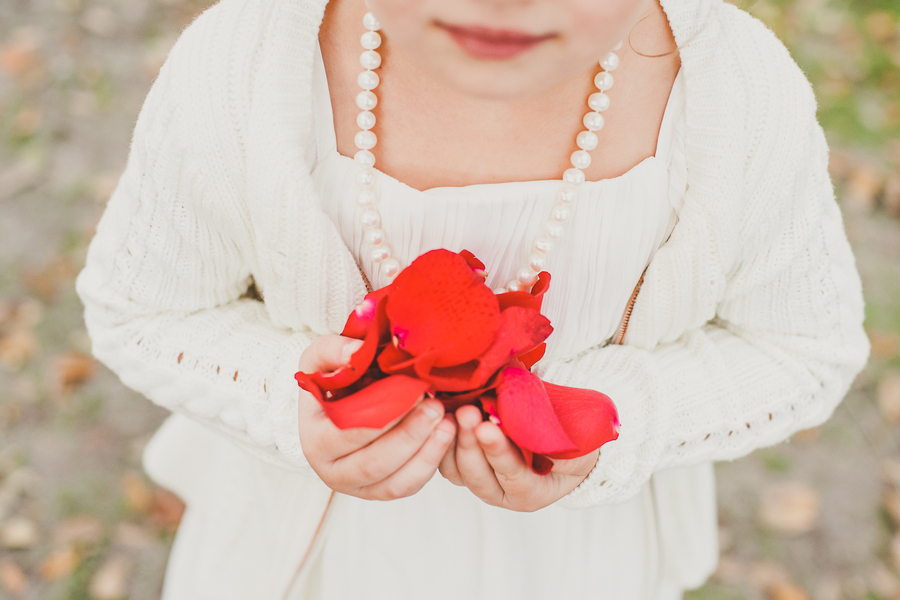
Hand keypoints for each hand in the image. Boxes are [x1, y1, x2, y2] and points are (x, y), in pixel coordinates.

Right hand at [297, 335, 456, 499]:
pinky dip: (430, 464)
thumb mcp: (321, 358)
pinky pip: (409, 486)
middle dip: (410, 435)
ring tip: (448, 423)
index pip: (349, 435)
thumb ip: (333, 350)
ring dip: (426, 453)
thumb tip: (354, 352)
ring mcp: (358, 487)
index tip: (414, 391)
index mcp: (315, 442)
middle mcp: (332, 472)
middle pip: (375, 464)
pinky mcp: (381, 491)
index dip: (385, 416)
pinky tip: (445, 436)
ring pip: (396, 483)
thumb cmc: (332, 380)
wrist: (339, 403)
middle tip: (436, 406)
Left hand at [438, 405, 597, 511]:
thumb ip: (551, 438)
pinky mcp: (463, 468)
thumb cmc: (569, 439)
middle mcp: (502, 494)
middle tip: (466, 411)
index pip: (513, 475)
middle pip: (477, 476)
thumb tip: (529, 425)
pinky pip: (445, 460)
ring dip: (452, 440)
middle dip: (470, 442)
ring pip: (456, 470)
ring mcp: (480, 482)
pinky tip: (442, 413)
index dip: (498, 451)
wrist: (560, 439)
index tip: (487, 427)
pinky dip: (442, 439)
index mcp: (532, 493)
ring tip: (451, 410)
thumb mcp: (571, 439)